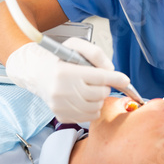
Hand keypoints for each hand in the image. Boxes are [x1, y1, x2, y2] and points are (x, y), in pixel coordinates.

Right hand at [6, 37, 129, 123]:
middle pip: (100, 93)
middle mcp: (61, 90)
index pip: (100, 77)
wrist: (38, 73)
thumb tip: (111, 69)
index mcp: (65, 72)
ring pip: (96, 106)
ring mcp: (60, 106)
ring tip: (90, 88)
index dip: (116, 78)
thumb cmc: (59, 59)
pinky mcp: (61, 116)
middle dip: (104, 86)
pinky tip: (85, 98)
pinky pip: (88, 116)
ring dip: (99, 98)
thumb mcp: (76, 46)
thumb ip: (96, 53)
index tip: (125, 80)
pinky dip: (92, 108)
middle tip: (97, 81)